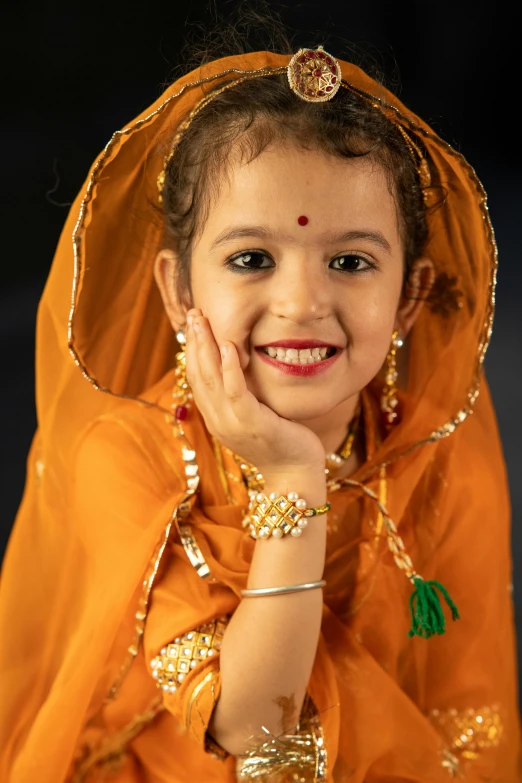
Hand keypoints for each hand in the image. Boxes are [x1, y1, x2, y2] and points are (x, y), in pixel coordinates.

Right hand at [184, 309, 325, 475]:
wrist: (295, 476)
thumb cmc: (280, 443)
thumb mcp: (254, 417)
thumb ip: (241, 397)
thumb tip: (237, 369)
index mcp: (216, 418)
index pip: (196, 379)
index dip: (192, 350)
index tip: (193, 324)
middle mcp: (218, 420)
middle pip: (198, 375)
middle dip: (194, 341)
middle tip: (193, 312)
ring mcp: (232, 423)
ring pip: (212, 379)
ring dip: (205, 347)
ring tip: (202, 320)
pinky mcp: (252, 424)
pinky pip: (236, 392)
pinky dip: (231, 368)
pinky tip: (229, 346)